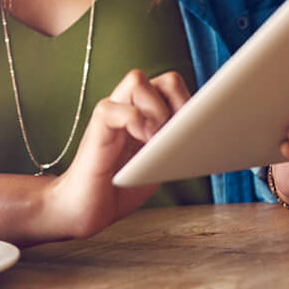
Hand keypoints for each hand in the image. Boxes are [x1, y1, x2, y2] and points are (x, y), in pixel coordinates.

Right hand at [46, 69, 188, 237]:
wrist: (84, 209)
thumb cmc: (120, 187)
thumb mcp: (157, 164)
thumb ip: (173, 144)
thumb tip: (204, 135)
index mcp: (148, 113)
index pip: (177, 88)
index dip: (192, 106)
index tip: (197, 132)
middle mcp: (130, 106)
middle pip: (165, 79)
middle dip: (180, 104)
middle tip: (176, 135)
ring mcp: (112, 112)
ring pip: (137, 80)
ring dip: (156, 110)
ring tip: (156, 139)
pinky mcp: (97, 126)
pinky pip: (115, 108)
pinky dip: (135, 122)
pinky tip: (141, 142)